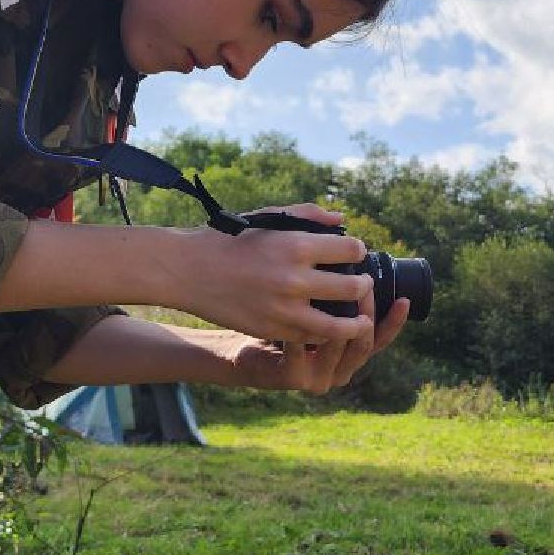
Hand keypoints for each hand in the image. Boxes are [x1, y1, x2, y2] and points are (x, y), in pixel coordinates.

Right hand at [166, 203, 374, 343]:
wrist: (189, 269)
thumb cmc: (230, 238)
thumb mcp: (268, 218)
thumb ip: (307, 215)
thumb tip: (340, 220)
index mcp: (296, 245)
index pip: (351, 250)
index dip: (358, 251)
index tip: (356, 254)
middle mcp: (294, 279)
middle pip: (353, 288)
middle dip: (363, 286)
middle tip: (362, 285)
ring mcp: (283, 309)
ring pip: (339, 326)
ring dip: (356, 322)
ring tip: (361, 320)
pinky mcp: (271, 329)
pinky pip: (310, 339)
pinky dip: (324, 336)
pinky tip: (328, 330)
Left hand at [223, 297, 411, 392]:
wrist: (242, 350)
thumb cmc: (280, 323)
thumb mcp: (313, 308)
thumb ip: (336, 292)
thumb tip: (358, 250)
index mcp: (349, 355)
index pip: (380, 338)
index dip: (394, 321)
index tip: (404, 299)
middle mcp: (340, 371)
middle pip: (364, 342)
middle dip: (367, 311)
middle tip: (365, 284)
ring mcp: (319, 378)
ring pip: (339, 347)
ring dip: (340, 320)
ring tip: (338, 292)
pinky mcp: (295, 379)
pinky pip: (301, 352)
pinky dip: (298, 332)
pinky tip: (294, 311)